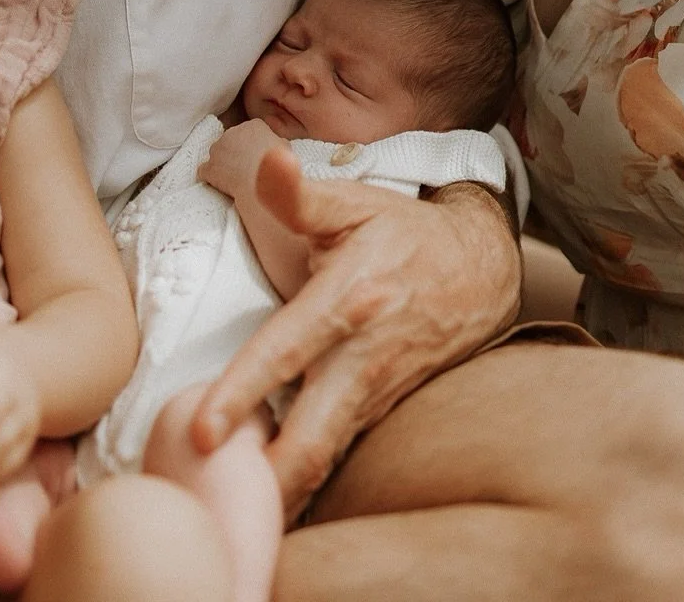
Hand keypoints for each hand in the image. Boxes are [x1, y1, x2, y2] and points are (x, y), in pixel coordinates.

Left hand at [194, 148, 519, 518]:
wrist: (480, 270)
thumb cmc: (403, 233)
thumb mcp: (355, 202)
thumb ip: (301, 194)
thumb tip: (267, 160)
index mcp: (349, 299)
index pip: (289, 349)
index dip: (244, 391)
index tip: (202, 431)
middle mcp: (364, 357)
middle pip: (312, 436)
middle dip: (264, 482)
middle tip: (209, 513)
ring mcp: (376, 394)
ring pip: (326, 459)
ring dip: (280, 494)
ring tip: (225, 522)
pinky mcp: (381, 414)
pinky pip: (338, 457)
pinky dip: (302, 484)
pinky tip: (263, 505)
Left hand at [199, 118, 286, 198]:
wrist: (264, 182)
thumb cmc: (279, 164)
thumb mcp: (286, 147)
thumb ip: (278, 142)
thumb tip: (278, 144)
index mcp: (253, 126)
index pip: (251, 131)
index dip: (254, 144)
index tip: (258, 156)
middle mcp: (232, 132)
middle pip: (232, 140)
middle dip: (236, 152)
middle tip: (246, 167)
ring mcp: (218, 149)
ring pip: (217, 154)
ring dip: (222, 163)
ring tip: (234, 178)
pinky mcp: (209, 167)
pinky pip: (205, 171)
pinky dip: (210, 177)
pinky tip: (219, 185)